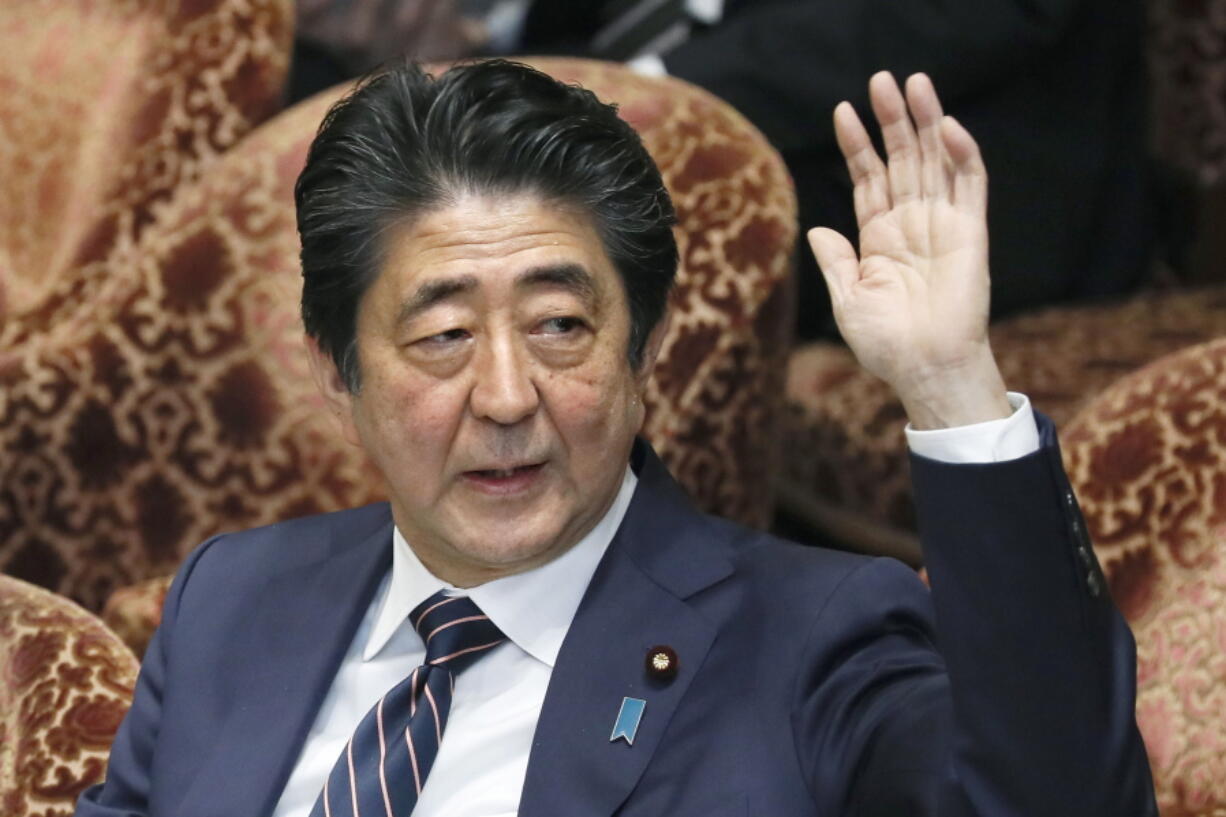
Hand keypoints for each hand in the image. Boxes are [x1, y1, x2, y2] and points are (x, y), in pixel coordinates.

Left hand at [809, 72, 1010, 429]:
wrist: (924, 369)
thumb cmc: (887, 344)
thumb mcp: (849, 301)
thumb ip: (836, 263)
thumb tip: (818, 230)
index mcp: (879, 238)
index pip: (869, 178)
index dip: (857, 145)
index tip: (842, 110)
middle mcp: (911, 224)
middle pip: (902, 159)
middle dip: (892, 120)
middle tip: (882, 79)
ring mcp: (942, 225)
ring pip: (935, 161)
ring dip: (926, 122)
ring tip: (914, 83)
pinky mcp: (971, 233)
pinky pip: (970, 186)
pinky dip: (962, 155)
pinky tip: (947, 126)